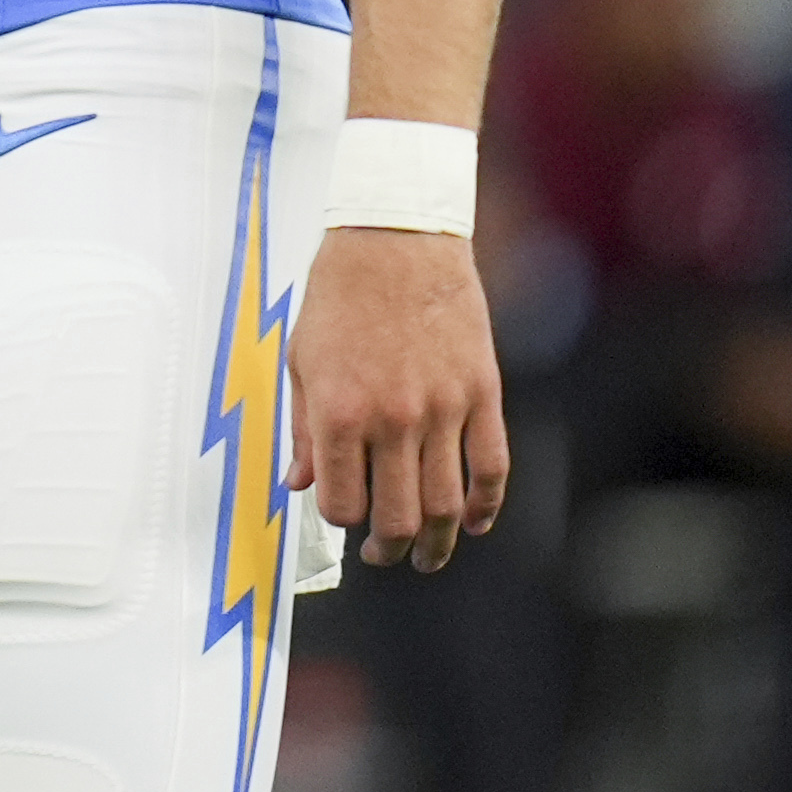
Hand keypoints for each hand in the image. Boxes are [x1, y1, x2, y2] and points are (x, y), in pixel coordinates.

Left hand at [288, 226, 506, 571]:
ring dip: (438, 542)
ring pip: (448, 504)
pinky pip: (492, 467)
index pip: (342, 504)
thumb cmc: (339, 295)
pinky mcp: (482, 393)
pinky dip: (487, 505)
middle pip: (399, 517)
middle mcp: (394, 420)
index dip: (342, 520)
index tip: (344, 516)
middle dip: (389, 548)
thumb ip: (303, 430)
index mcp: (340, 413)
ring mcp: (444, 409)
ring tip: (426, 554)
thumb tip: (299, 484)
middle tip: (383, 553)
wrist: (395, 238)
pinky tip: (473, 522)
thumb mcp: (302, 360)